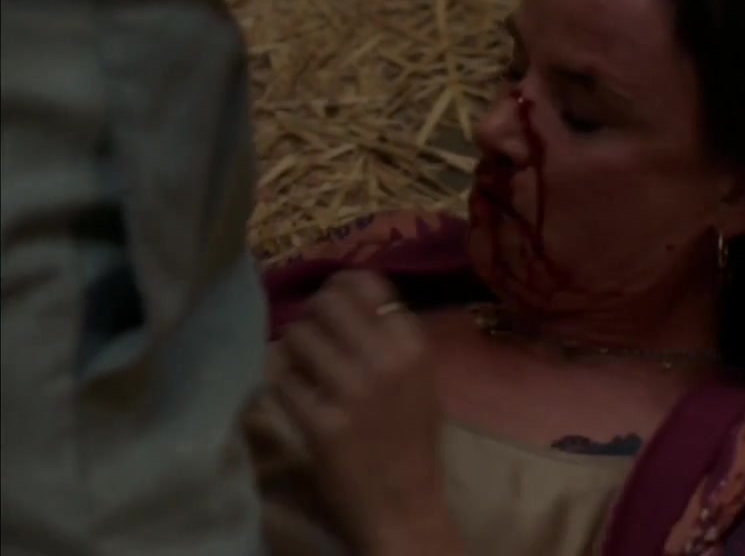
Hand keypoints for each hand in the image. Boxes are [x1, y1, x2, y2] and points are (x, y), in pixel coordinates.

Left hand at [274, 270, 462, 554]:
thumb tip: (346, 293)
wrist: (403, 504)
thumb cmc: (413, 440)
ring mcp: (351, 392)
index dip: (339, 285)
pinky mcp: (320, 424)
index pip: (366, 284)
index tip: (330, 300)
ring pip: (297, 338)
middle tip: (310, 336)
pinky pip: (281, 381)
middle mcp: (384, 360)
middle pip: (326, 303)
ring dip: (291, 350)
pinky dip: (281, 385)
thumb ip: (390, 336)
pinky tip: (292, 396)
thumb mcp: (420, 378)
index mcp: (412, 346)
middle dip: (310, 316)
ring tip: (300, 368)